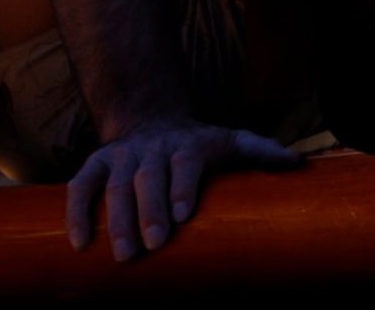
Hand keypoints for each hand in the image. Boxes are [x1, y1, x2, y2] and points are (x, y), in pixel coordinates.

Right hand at [64, 120, 303, 261]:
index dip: (182, 187)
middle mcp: (152, 148)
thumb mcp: (230, 141)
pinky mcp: (96, 164)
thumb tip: (296, 163)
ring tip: (122, 255)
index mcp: (188, 145)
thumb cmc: (197, 145)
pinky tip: (80, 243)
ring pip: (114, 185)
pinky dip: (77, 212)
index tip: (182, 216)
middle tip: (153, 246)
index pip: (185, 163)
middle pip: (147, 178)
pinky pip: (80, 186)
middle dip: (148, 211)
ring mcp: (122, 156)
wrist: (151, 119)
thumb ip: (260, 152)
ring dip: (115, 220)